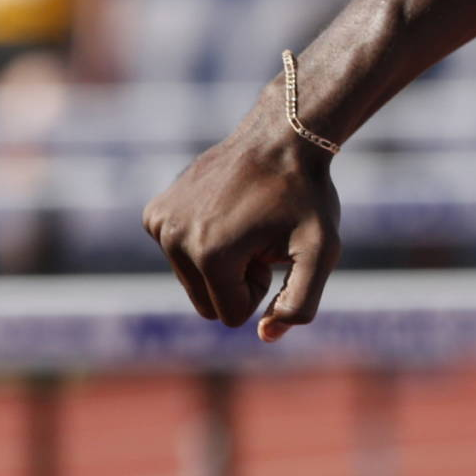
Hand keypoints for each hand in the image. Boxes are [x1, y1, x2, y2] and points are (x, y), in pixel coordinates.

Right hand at [142, 108, 341, 340]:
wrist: (280, 139)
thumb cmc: (306, 198)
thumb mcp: (320, 253)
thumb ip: (300, 304)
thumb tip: (264, 335)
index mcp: (211, 255)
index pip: (231, 315)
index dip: (259, 290)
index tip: (272, 252)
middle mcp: (174, 240)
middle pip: (206, 303)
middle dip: (236, 281)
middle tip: (259, 239)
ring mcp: (159, 224)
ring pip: (193, 281)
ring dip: (222, 263)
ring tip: (244, 223)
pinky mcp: (154, 214)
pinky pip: (179, 257)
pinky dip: (203, 243)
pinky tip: (224, 211)